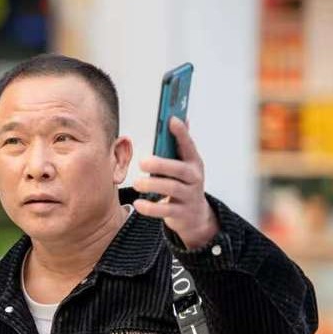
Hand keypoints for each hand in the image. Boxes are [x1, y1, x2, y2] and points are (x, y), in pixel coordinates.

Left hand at [132, 117, 219, 249]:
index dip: (181, 133)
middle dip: (161, 164)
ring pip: (171, 189)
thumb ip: (181, 144)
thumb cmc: (185, 184)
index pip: (188, 145)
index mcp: (193, 163)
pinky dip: (151, 207)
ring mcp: (189, 196)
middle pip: (179, 169)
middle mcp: (194, 178)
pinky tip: (138, 203)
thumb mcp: (186, 164)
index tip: (171, 120)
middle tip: (142, 162)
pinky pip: (166, 210)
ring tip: (137, 183)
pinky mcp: (181, 213)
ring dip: (152, 185)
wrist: (195, 216)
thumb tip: (180, 117)